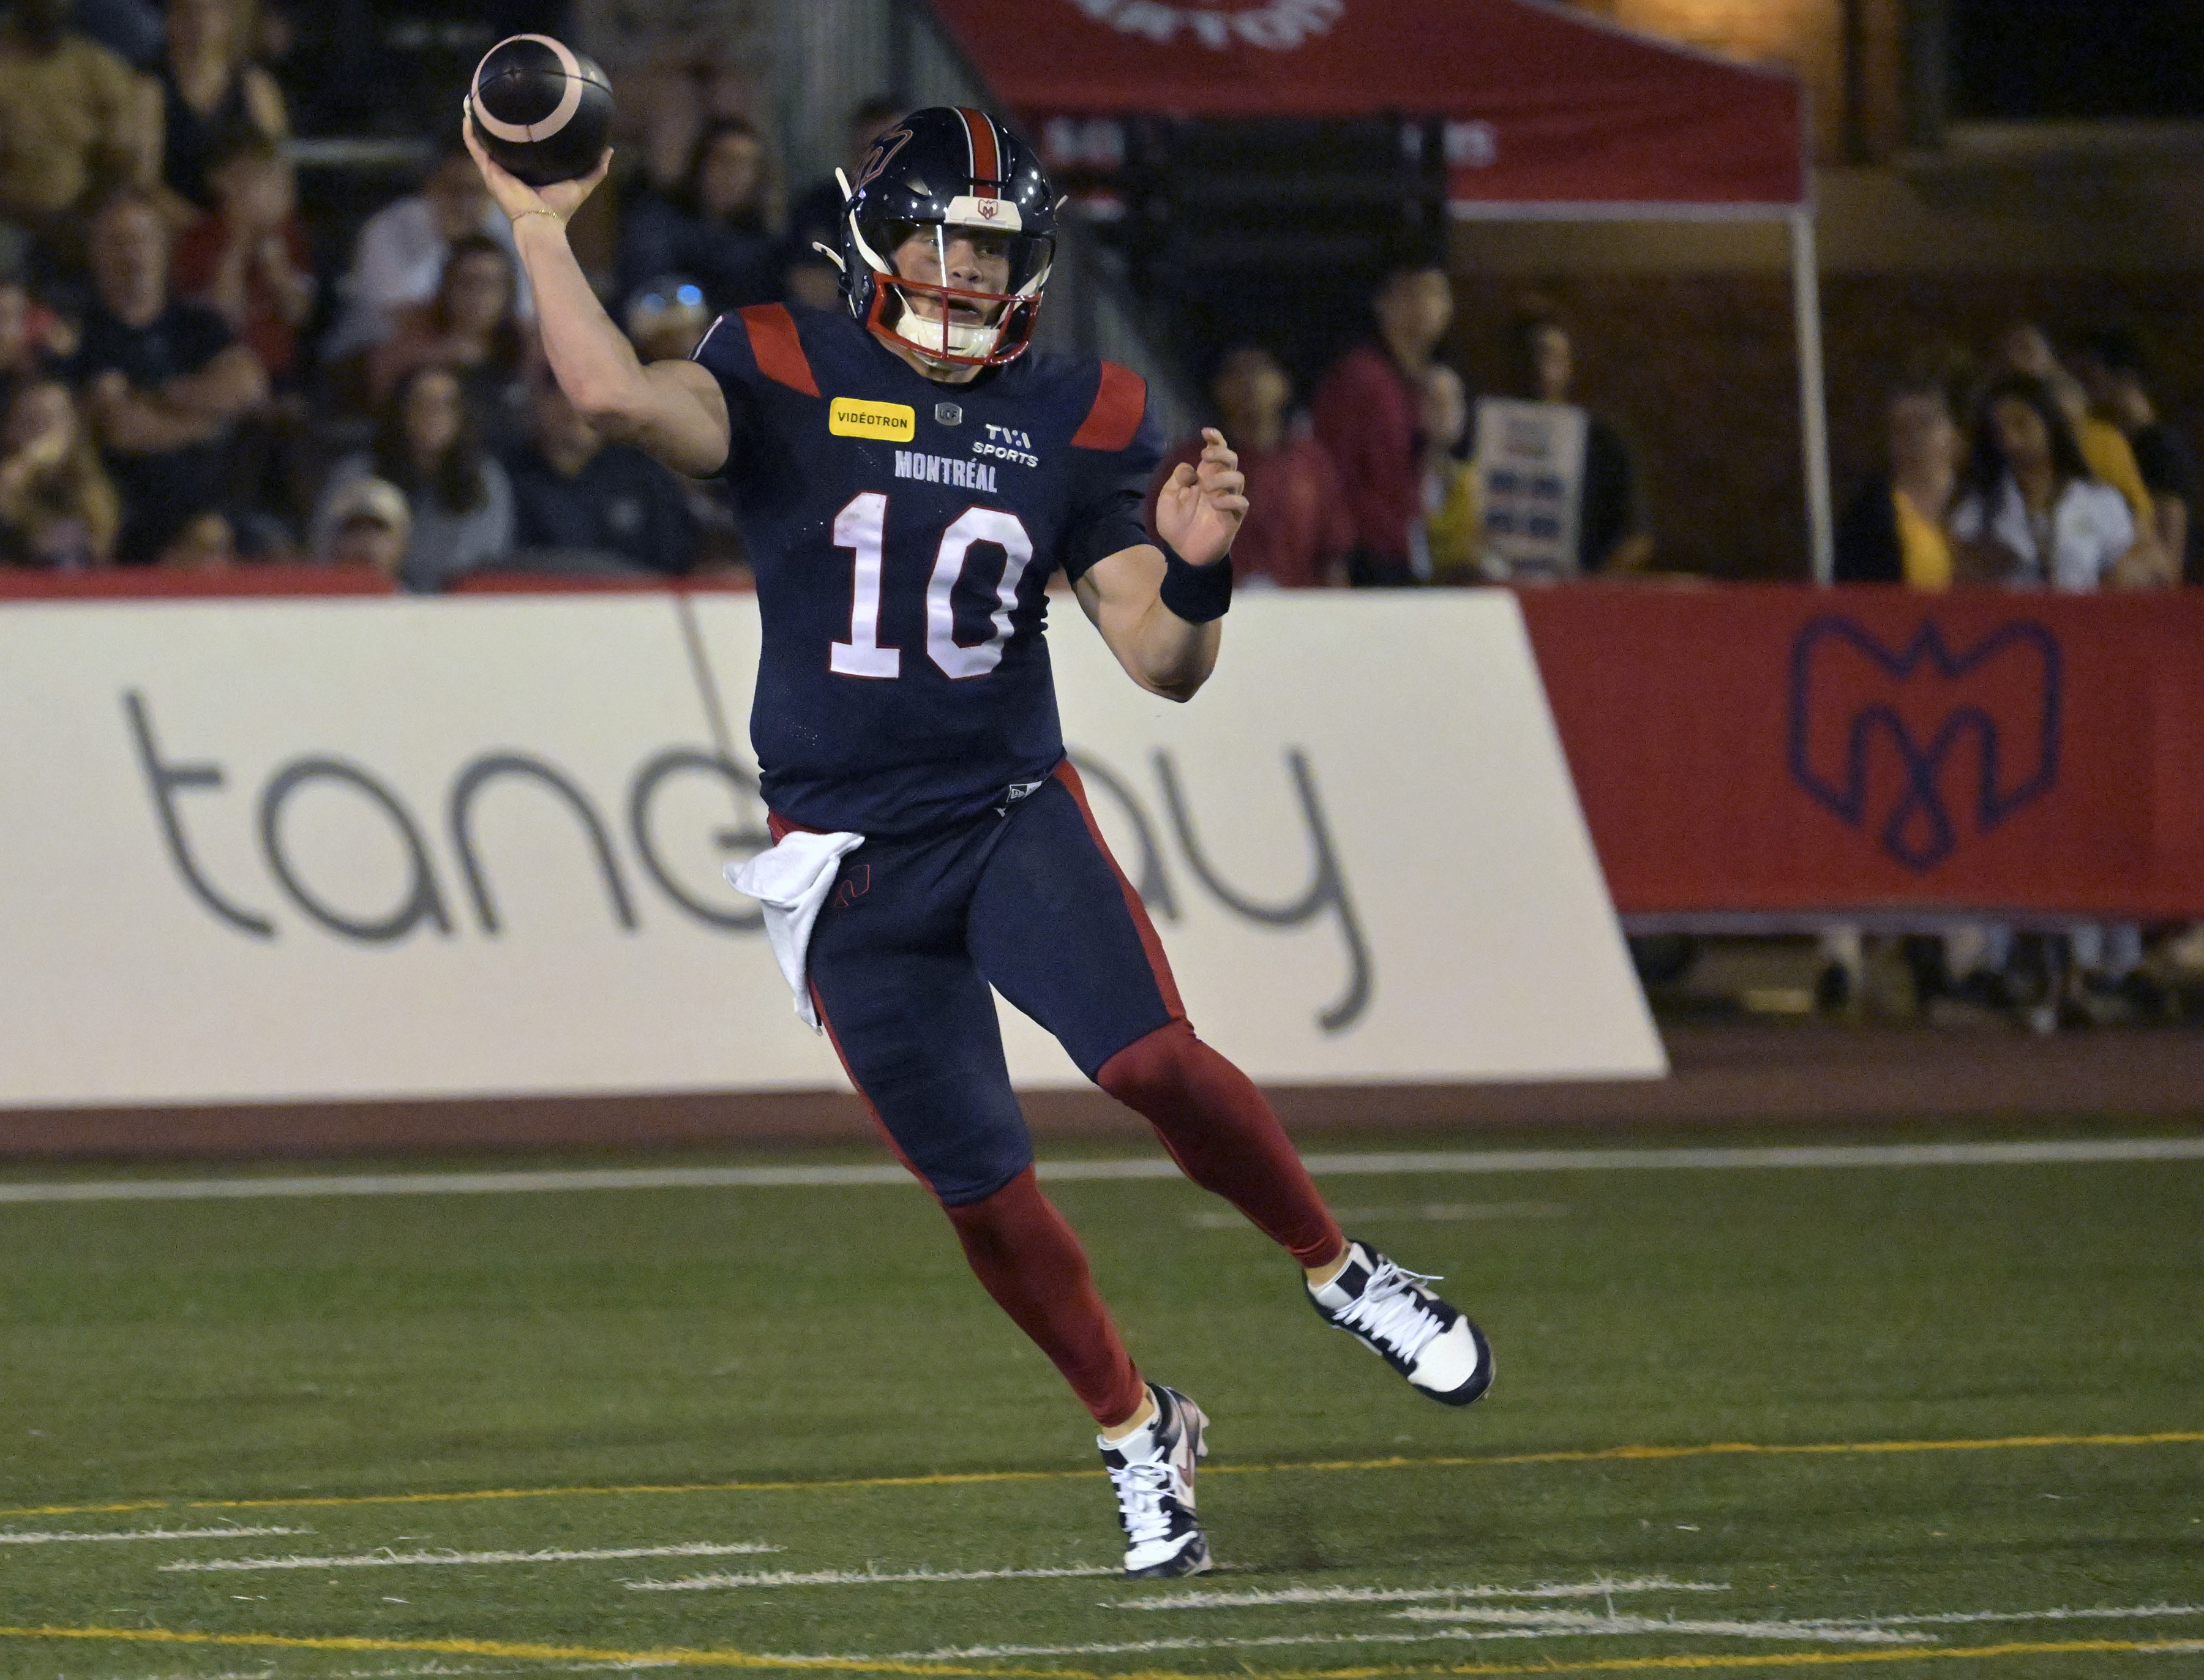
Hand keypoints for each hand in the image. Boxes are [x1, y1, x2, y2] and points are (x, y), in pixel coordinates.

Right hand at [461, 97, 612, 223]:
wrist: (542, 224)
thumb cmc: (560, 209)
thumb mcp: (582, 183)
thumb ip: (595, 168)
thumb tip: (609, 150)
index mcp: (528, 173)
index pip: (522, 150)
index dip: (521, 133)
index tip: (523, 113)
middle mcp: (509, 171)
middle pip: (500, 144)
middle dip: (496, 125)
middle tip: (496, 101)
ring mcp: (497, 172)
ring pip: (482, 143)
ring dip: (477, 124)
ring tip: (473, 103)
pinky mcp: (489, 172)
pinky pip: (475, 148)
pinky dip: (470, 133)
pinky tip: (467, 116)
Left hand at [1154, 427, 1246, 566]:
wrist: (1183, 553)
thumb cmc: (1176, 525)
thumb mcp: (1167, 498)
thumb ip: (1176, 480)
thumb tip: (1189, 468)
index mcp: (1203, 477)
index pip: (1216, 453)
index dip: (1215, 439)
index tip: (1206, 432)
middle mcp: (1218, 486)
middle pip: (1231, 459)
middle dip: (1221, 452)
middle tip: (1205, 457)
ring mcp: (1227, 501)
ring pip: (1239, 478)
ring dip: (1222, 477)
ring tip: (1205, 487)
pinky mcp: (1233, 518)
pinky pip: (1241, 502)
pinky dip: (1230, 499)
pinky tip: (1215, 504)